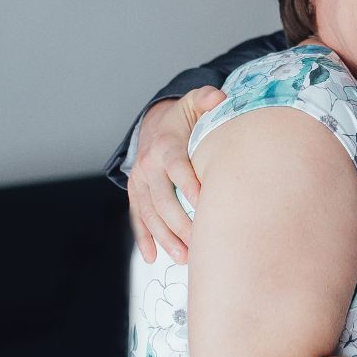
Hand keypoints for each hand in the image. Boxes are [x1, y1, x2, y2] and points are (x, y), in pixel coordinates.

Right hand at [128, 86, 224, 263]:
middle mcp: (149, 165)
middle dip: (179, 223)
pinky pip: (137, 217)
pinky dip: (143, 238)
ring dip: (165, 237)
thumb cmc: (184, 119)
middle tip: (200, 243)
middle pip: (162, 198)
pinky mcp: (135, 193)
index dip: (188, 185)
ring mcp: (140, 181)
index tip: (204, 203)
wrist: (154, 123)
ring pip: (150, 213)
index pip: (177, 167)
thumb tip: (220, 98)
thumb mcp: (195, 102)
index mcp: (166, 145)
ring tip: (184, 257)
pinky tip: (152, 257)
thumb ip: (207, 98)